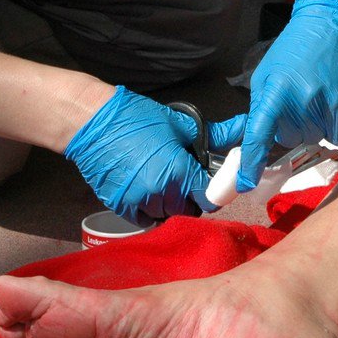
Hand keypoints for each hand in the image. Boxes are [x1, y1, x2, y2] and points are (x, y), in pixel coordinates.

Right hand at [64, 87, 242, 225]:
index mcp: (179, 172)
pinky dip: (150, 209)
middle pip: (188, 210)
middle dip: (190, 198)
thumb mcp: (180, 123)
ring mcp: (139, 203)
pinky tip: (146, 189)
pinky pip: (145, 218)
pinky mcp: (121, 207)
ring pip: (166, 215)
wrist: (92, 123)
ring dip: (170, 204)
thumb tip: (244, 127)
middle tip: (184, 179)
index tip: (209, 184)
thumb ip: (215, 134)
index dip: (213, 192)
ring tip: (163, 182)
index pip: (209, 199)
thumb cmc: (137, 118)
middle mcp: (160, 193)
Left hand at [226, 0, 337, 191]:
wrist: (336, 23)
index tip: (246, 184)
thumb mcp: (268, 71)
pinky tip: (334, 101)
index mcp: (278, 90)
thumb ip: (262, 105)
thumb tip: (257, 137)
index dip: (252, 162)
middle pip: (290, 138)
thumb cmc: (297, 47)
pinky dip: (335, 125)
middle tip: (298, 97)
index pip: (260, 135)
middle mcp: (304, 101)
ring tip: (318, 94)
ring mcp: (332, 106)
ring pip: (315, 138)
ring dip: (314, 124)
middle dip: (291, 124)